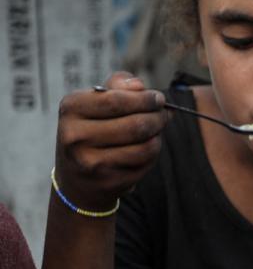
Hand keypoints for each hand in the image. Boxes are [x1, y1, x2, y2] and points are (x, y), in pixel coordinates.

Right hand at [55, 71, 166, 210]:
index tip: (159, 98)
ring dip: (158, 137)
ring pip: (145, 147)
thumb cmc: (93, 129)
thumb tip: (139, 85)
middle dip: (157, 118)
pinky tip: (146, 149)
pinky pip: (144, 164)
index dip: (145, 99)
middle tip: (164, 115)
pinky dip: (152, 154)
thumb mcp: (96, 102)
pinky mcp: (107, 182)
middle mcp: (75, 136)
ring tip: (156, 131)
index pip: (117, 100)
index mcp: (71, 109)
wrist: (78, 177)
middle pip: (136, 124)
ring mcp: (90, 163)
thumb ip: (118, 87)